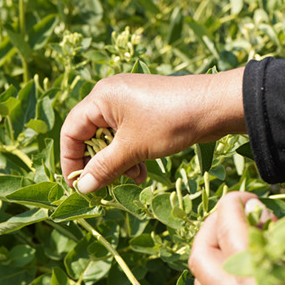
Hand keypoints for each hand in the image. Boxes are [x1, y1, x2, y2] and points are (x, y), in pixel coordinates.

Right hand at [60, 68, 246, 192]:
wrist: (214, 106)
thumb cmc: (169, 122)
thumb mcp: (133, 148)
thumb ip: (104, 168)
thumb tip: (82, 188)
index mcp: (100, 98)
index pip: (71, 131)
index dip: (70, 160)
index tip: (77, 185)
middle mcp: (111, 96)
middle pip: (90, 135)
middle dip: (98, 163)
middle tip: (105, 185)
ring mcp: (130, 102)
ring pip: (111, 139)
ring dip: (117, 162)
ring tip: (132, 179)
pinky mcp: (146, 110)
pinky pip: (128, 135)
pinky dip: (131, 154)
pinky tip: (142, 172)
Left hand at [188, 192, 284, 284]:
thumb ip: (278, 236)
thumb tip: (255, 212)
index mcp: (258, 282)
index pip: (228, 229)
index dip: (233, 204)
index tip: (247, 198)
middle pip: (200, 255)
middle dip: (212, 227)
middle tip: (237, 215)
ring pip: (203, 278)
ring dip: (214, 251)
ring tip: (241, 237)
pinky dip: (222, 273)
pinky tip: (247, 263)